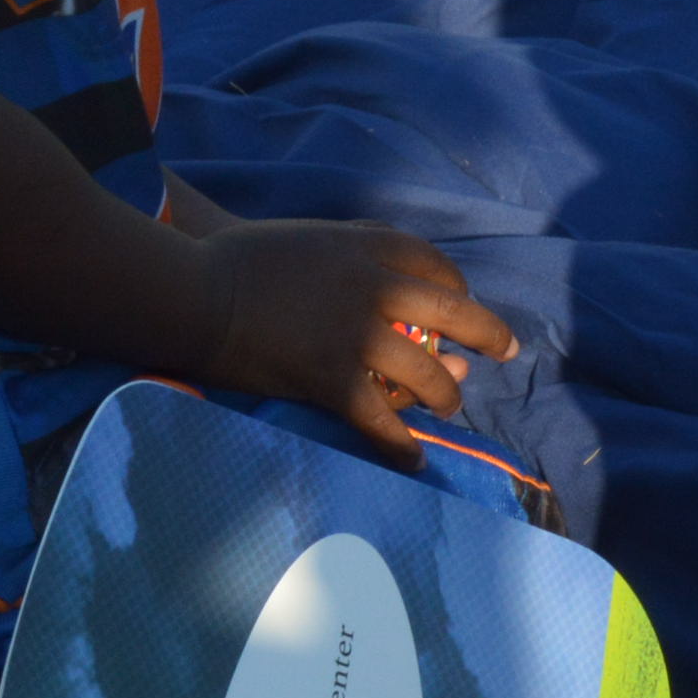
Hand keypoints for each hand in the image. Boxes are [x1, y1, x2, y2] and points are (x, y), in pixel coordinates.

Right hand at [188, 219, 516, 460]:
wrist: (194, 294)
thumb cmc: (235, 262)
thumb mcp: (304, 237)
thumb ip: (346, 249)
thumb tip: (379, 280)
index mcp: (365, 246)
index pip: (433, 263)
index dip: (456, 285)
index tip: (460, 301)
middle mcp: (374, 287)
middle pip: (453, 310)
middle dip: (487, 333)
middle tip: (503, 350)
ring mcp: (358, 336)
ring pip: (427, 373)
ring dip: (444, 395)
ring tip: (447, 408)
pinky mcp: (333, 380)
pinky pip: (381, 421)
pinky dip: (402, 446)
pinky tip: (414, 460)